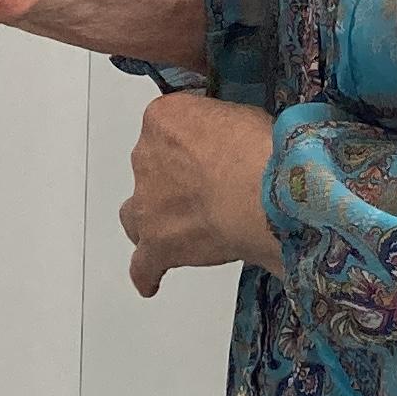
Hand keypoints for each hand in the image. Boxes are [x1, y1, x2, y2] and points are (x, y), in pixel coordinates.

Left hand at [120, 91, 280, 299]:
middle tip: (207, 189)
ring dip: (153, 220)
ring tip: (175, 227)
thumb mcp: (243, 116)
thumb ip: (224, 132)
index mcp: (164, 119)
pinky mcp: (157, 244)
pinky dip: (148, 272)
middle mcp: (146, 158)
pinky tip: (152, 279)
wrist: (259, 191)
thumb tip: (237, 147)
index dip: (191, 142)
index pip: (167, 126)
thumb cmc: (258, 152)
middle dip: (174, 179)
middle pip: (151, 169)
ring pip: (137, 214)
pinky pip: (143, 263)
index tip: (209, 149)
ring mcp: (148, 204)